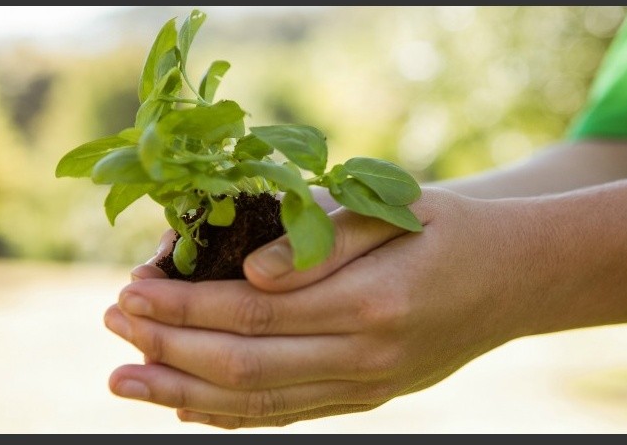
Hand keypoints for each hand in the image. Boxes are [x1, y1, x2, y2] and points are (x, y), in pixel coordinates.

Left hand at [105, 188, 521, 427]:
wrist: (514, 277)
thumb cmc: (447, 230)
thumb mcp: (393, 210)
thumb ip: (322, 239)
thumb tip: (249, 274)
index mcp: (372, 300)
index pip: (254, 312)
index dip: (186, 305)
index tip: (132, 290)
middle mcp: (366, 356)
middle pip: (244, 365)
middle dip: (168, 346)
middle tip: (112, 326)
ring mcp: (367, 387)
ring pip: (259, 402)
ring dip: (182, 390)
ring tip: (126, 378)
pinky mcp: (367, 399)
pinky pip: (288, 415)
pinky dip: (230, 414)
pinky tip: (185, 405)